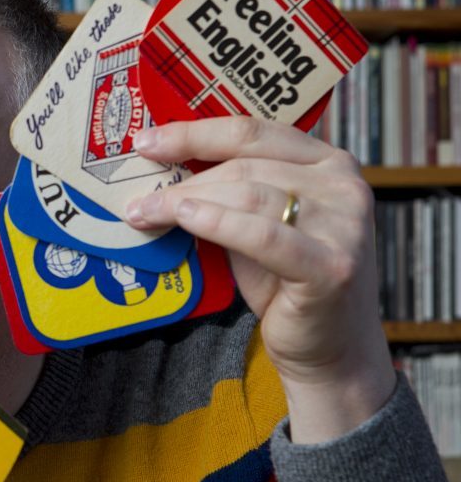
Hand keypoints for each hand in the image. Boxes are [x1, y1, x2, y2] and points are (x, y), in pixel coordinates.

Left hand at [125, 117, 396, 442]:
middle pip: (244, 164)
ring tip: (145, 213)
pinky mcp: (333, 265)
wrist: (328, 350)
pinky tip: (183, 218)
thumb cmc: (286, 284)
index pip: (253, 131)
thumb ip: (228, 195)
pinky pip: (262, 235)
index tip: (145, 140)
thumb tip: (161, 172)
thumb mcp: (256, 226)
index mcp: (328, 163)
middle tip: (137, 195)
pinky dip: (217, 222)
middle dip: (182, 178)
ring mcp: (344, 224)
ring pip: (248, 194)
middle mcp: (344, 185)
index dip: (194, 132)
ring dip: (185, 202)